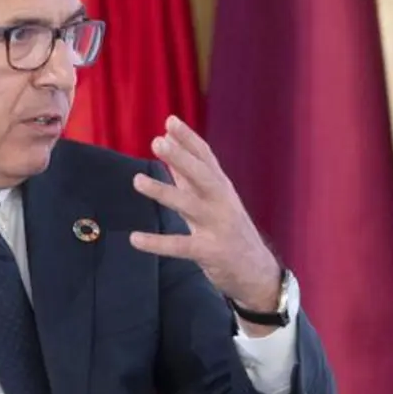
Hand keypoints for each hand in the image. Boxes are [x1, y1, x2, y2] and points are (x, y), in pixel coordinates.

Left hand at [130, 116, 281, 314]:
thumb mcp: (212, 201)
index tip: (170, 121)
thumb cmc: (229, 231)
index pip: (207, 158)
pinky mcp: (211, 252)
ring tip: (137, 180)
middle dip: (181, 157)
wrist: (257, 273)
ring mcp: (218, 227)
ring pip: (189, 205)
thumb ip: (190, 177)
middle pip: (202, 175)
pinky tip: (135, 238)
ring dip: (163, 191)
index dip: (189, 139)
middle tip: (157, 141)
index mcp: (222, 188)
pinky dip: (157, 243)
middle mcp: (222, 203)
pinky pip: (181, 246)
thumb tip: (171, 147)